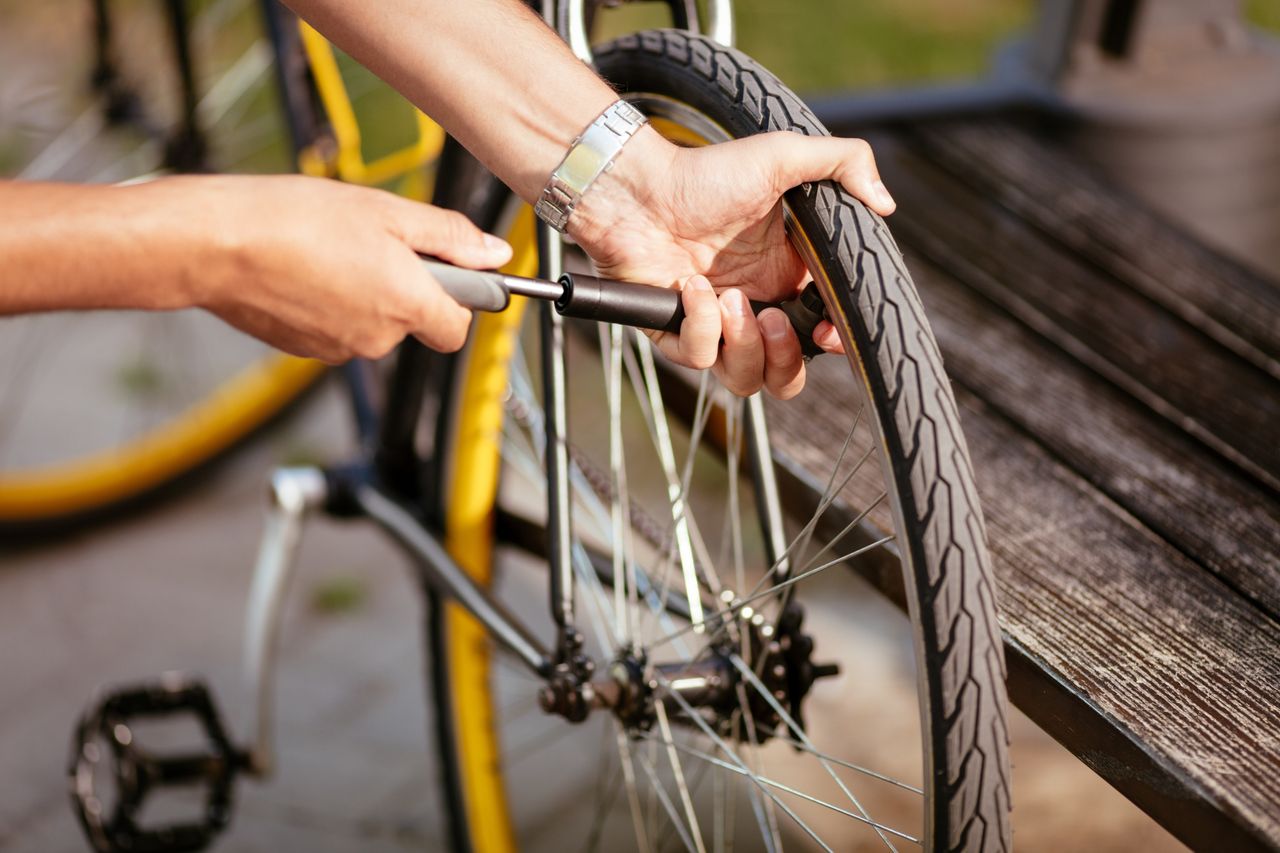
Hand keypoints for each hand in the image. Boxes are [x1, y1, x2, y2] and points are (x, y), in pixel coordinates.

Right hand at [186, 175, 510, 361]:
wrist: (215, 244)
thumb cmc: (295, 220)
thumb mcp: (387, 211)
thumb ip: (449, 237)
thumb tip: (495, 255)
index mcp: (407, 304)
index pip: (457, 327)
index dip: (456, 298)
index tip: (446, 270)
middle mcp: (378, 338)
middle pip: (413, 322)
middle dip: (403, 288)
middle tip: (372, 244)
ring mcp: (338, 349)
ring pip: (372, 325)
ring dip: (363, 293)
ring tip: (329, 251)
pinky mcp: (304, 350)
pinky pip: (335, 328)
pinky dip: (329, 304)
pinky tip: (305, 271)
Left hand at [569, 129, 894, 398]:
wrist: (638, 186)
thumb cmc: (705, 171)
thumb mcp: (783, 156)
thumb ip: (844, 164)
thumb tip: (887, 203)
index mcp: (786, 277)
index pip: (820, 334)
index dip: (832, 345)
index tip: (828, 334)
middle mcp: (753, 307)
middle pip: (785, 374)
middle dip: (786, 360)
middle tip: (772, 319)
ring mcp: (713, 324)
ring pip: (745, 379)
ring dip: (744, 346)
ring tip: (731, 300)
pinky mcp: (674, 332)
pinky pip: (698, 358)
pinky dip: (700, 326)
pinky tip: (691, 286)